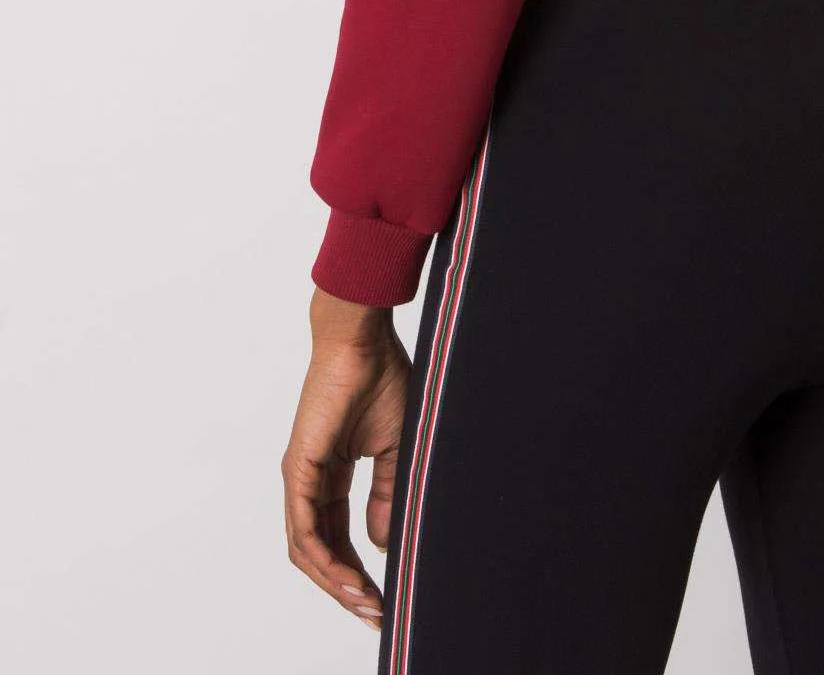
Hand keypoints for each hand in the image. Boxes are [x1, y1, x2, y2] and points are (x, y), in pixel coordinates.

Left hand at [282, 289, 409, 633]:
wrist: (364, 341)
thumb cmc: (382, 380)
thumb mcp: (393, 449)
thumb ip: (385, 494)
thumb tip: (382, 541)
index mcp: (329, 476)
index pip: (336, 538)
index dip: (358, 571)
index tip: (383, 596)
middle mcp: (309, 482)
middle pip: (319, 553)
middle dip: (347, 588)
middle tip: (376, 613)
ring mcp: (300, 477)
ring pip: (308, 550)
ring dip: (336, 582)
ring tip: (367, 604)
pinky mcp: (299, 470)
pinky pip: (305, 529)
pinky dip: (325, 559)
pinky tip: (349, 577)